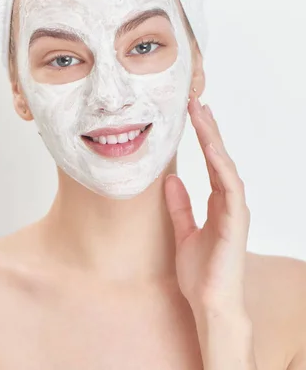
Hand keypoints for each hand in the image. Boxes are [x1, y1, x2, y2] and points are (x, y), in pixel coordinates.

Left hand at [165, 96, 250, 314]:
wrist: (210, 304)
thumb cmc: (201, 273)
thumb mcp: (183, 232)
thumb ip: (180, 206)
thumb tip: (170, 180)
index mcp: (217, 202)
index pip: (211, 160)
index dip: (203, 135)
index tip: (192, 112)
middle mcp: (228, 201)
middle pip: (219, 156)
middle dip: (208, 127)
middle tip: (196, 100)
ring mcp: (234, 209)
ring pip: (225, 164)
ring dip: (213, 138)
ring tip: (201, 113)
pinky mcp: (235, 221)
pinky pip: (229, 187)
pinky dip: (220, 165)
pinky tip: (210, 147)